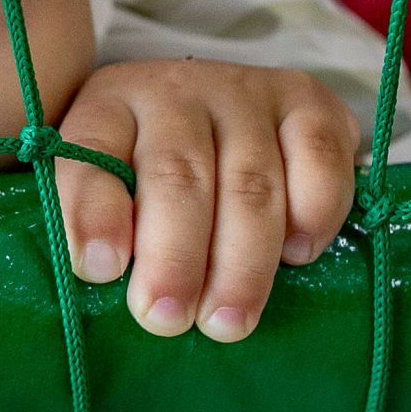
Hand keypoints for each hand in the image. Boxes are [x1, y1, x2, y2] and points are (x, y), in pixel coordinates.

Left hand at [54, 59, 359, 341]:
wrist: (215, 107)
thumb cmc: (150, 168)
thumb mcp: (106, 183)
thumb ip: (98, 220)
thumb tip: (102, 277)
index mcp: (108, 107)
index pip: (90, 153)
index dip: (92, 213)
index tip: (99, 269)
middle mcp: (175, 91)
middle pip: (176, 175)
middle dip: (172, 257)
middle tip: (165, 318)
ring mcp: (244, 92)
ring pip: (249, 181)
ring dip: (241, 262)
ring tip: (227, 320)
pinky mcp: (309, 101)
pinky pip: (320, 157)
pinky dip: (314, 212)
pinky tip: (299, 255)